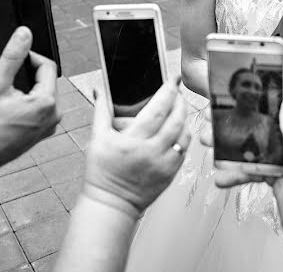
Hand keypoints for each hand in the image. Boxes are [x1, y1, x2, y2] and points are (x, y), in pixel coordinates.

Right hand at [0, 27, 59, 179]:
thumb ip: (12, 55)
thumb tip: (24, 34)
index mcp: (47, 102)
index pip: (47, 66)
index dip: (30, 58)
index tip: (16, 58)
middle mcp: (53, 116)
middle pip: (45, 82)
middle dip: (27, 77)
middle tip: (5, 80)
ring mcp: (47, 128)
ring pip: (41, 96)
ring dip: (25, 91)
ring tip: (4, 96)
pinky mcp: (39, 136)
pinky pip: (37, 112)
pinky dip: (25, 106)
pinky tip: (6, 110)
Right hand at [83, 78, 189, 215]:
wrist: (111, 203)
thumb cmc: (101, 172)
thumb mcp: (97, 139)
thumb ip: (101, 110)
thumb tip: (98, 88)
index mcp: (133, 141)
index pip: (158, 109)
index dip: (169, 90)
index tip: (174, 79)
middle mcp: (151, 152)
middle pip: (176, 119)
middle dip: (180, 101)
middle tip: (177, 92)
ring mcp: (164, 164)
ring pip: (184, 134)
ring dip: (184, 118)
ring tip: (178, 109)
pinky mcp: (171, 174)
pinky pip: (184, 150)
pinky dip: (184, 137)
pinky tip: (177, 130)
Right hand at [201, 92, 282, 244]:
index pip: (279, 112)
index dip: (258, 104)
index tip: (236, 98)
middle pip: (259, 130)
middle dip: (235, 128)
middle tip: (212, 126)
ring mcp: (280, 162)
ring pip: (251, 151)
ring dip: (230, 152)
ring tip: (210, 149)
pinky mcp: (272, 176)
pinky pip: (251, 170)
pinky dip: (236, 174)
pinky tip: (222, 178)